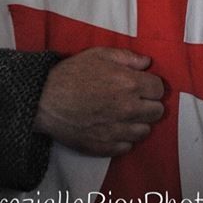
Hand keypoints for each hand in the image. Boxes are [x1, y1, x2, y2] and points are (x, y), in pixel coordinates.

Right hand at [33, 47, 164, 156]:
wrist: (43, 100)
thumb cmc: (72, 74)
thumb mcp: (100, 54)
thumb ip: (128, 57)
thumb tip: (148, 63)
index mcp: (130, 84)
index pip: (159, 89)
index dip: (152, 86)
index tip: (143, 86)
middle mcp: (128, 108)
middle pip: (157, 112)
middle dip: (150, 104)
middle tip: (137, 101)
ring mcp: (116, 130)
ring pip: (144, 131)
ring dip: (139, 123)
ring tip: (126, 116)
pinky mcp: (103, 146)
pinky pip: (127, 147)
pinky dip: (124, 139)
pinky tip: (115, 129)